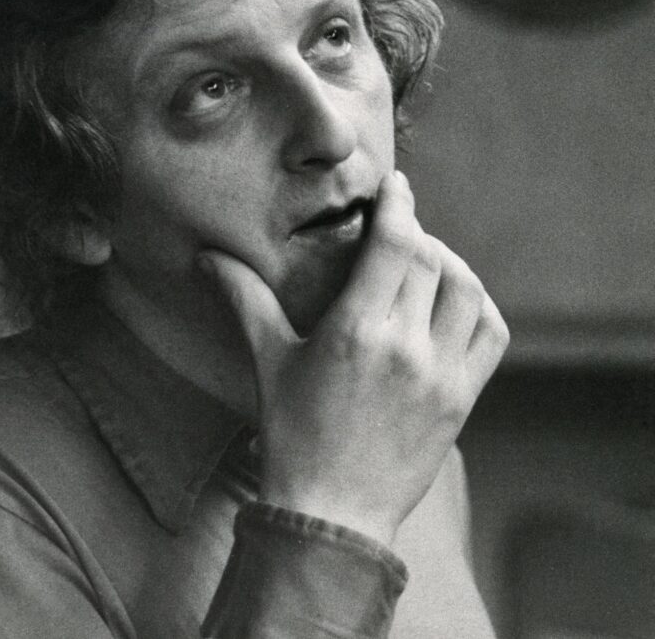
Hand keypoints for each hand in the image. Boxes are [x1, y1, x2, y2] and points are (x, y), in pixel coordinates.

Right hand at [200, 171, 508, 546]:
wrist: (332, 514)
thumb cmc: (293, 433)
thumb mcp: (268, 360)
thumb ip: (243, 299)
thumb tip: (206, 258)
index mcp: (357, 331)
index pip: (396, 243)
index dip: (399, 204)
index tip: (396, 185)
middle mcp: (407, 347)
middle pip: (432, 259)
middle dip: (417, 233)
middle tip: (397, 230)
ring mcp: (442, 375)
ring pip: (468, 291)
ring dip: (450, 266)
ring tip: (425, 265)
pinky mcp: (462, 399)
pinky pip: (491, 334)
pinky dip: (478, 307)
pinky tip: (452, 305)